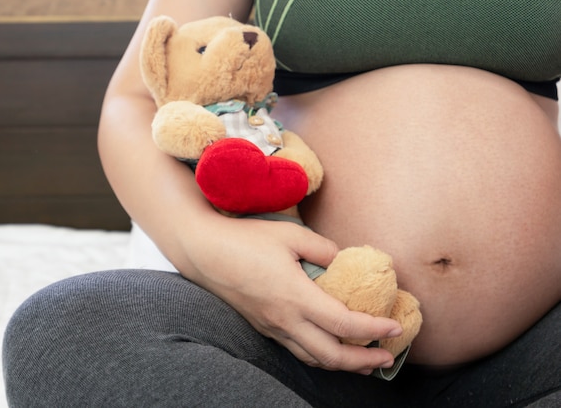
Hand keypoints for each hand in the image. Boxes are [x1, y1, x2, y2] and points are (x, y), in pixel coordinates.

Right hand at [178, 214, 402, 372]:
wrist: (204, 252)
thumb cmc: (246, 240)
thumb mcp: (291, 235)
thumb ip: (324, 249)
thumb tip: (344, 261)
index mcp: (296, 297)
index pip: (345, 325)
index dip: (375, 329)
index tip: (395, 327)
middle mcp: (286, 320)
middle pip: (332, 356)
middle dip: (364, 362)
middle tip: (386, 357)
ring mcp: (272, 328)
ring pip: (313, 359)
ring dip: (343, 364)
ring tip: (364, 361)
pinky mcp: (263, 327)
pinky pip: (296, 350)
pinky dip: (320, 356)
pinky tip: (329, 348)